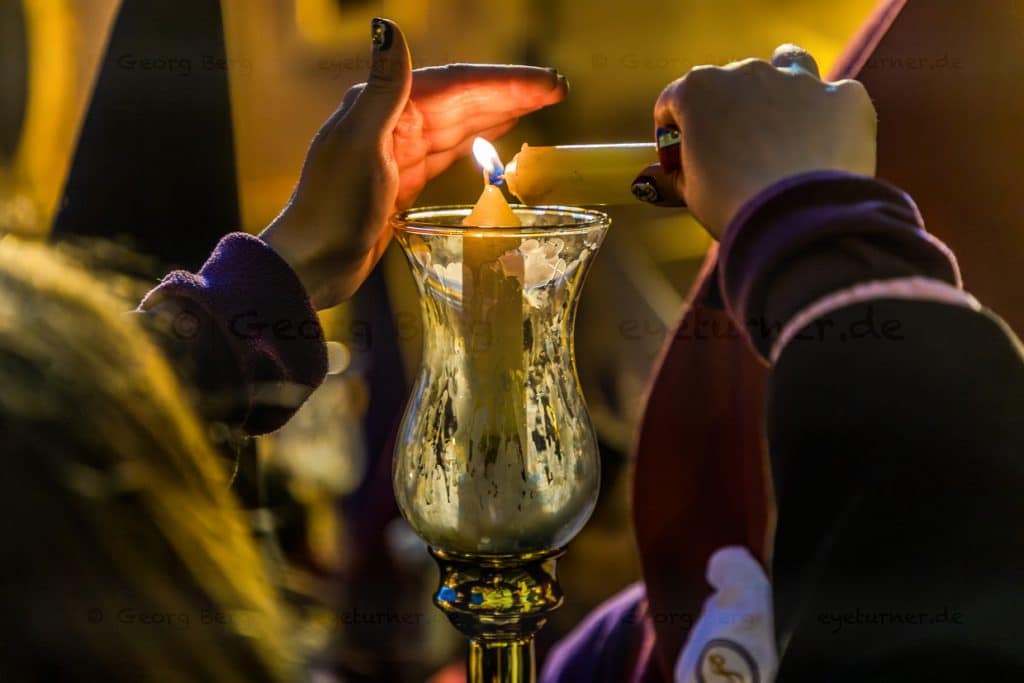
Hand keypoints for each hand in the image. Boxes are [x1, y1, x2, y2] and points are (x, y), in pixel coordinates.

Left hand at [261, 18, 567, 308]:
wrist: (311, 262)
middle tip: (559, 88)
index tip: (547, 82)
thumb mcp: (361, 146)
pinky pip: (449, 150)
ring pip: (460, 123)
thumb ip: (385, 89)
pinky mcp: (402, 181)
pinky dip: (477, 138)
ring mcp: (398, 151)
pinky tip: (498, 132)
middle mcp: (391, 121)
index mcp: (383, 106)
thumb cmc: (332, 209)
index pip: (457, 84)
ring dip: (500, 109)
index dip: (504, 80)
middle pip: (463, 99)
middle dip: (511, 91)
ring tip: (540, 102)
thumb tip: (389, 27)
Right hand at [631, 44, 875, 238]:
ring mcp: (799, 79)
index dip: (672, 132)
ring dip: (782, 86)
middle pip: (731, 83)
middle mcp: (747, 73)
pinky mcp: (843, 96)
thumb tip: (662, 178)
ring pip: (789, 63)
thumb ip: (677, 175)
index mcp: (699, 91)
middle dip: (729, 113)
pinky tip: (825, 147)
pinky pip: (835, 98)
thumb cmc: (734, 205)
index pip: (674, 100)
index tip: (679, 160)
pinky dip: (829, 117)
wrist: (800, 220)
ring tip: (783, 123)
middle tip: (732, 155)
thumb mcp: (691, 193)